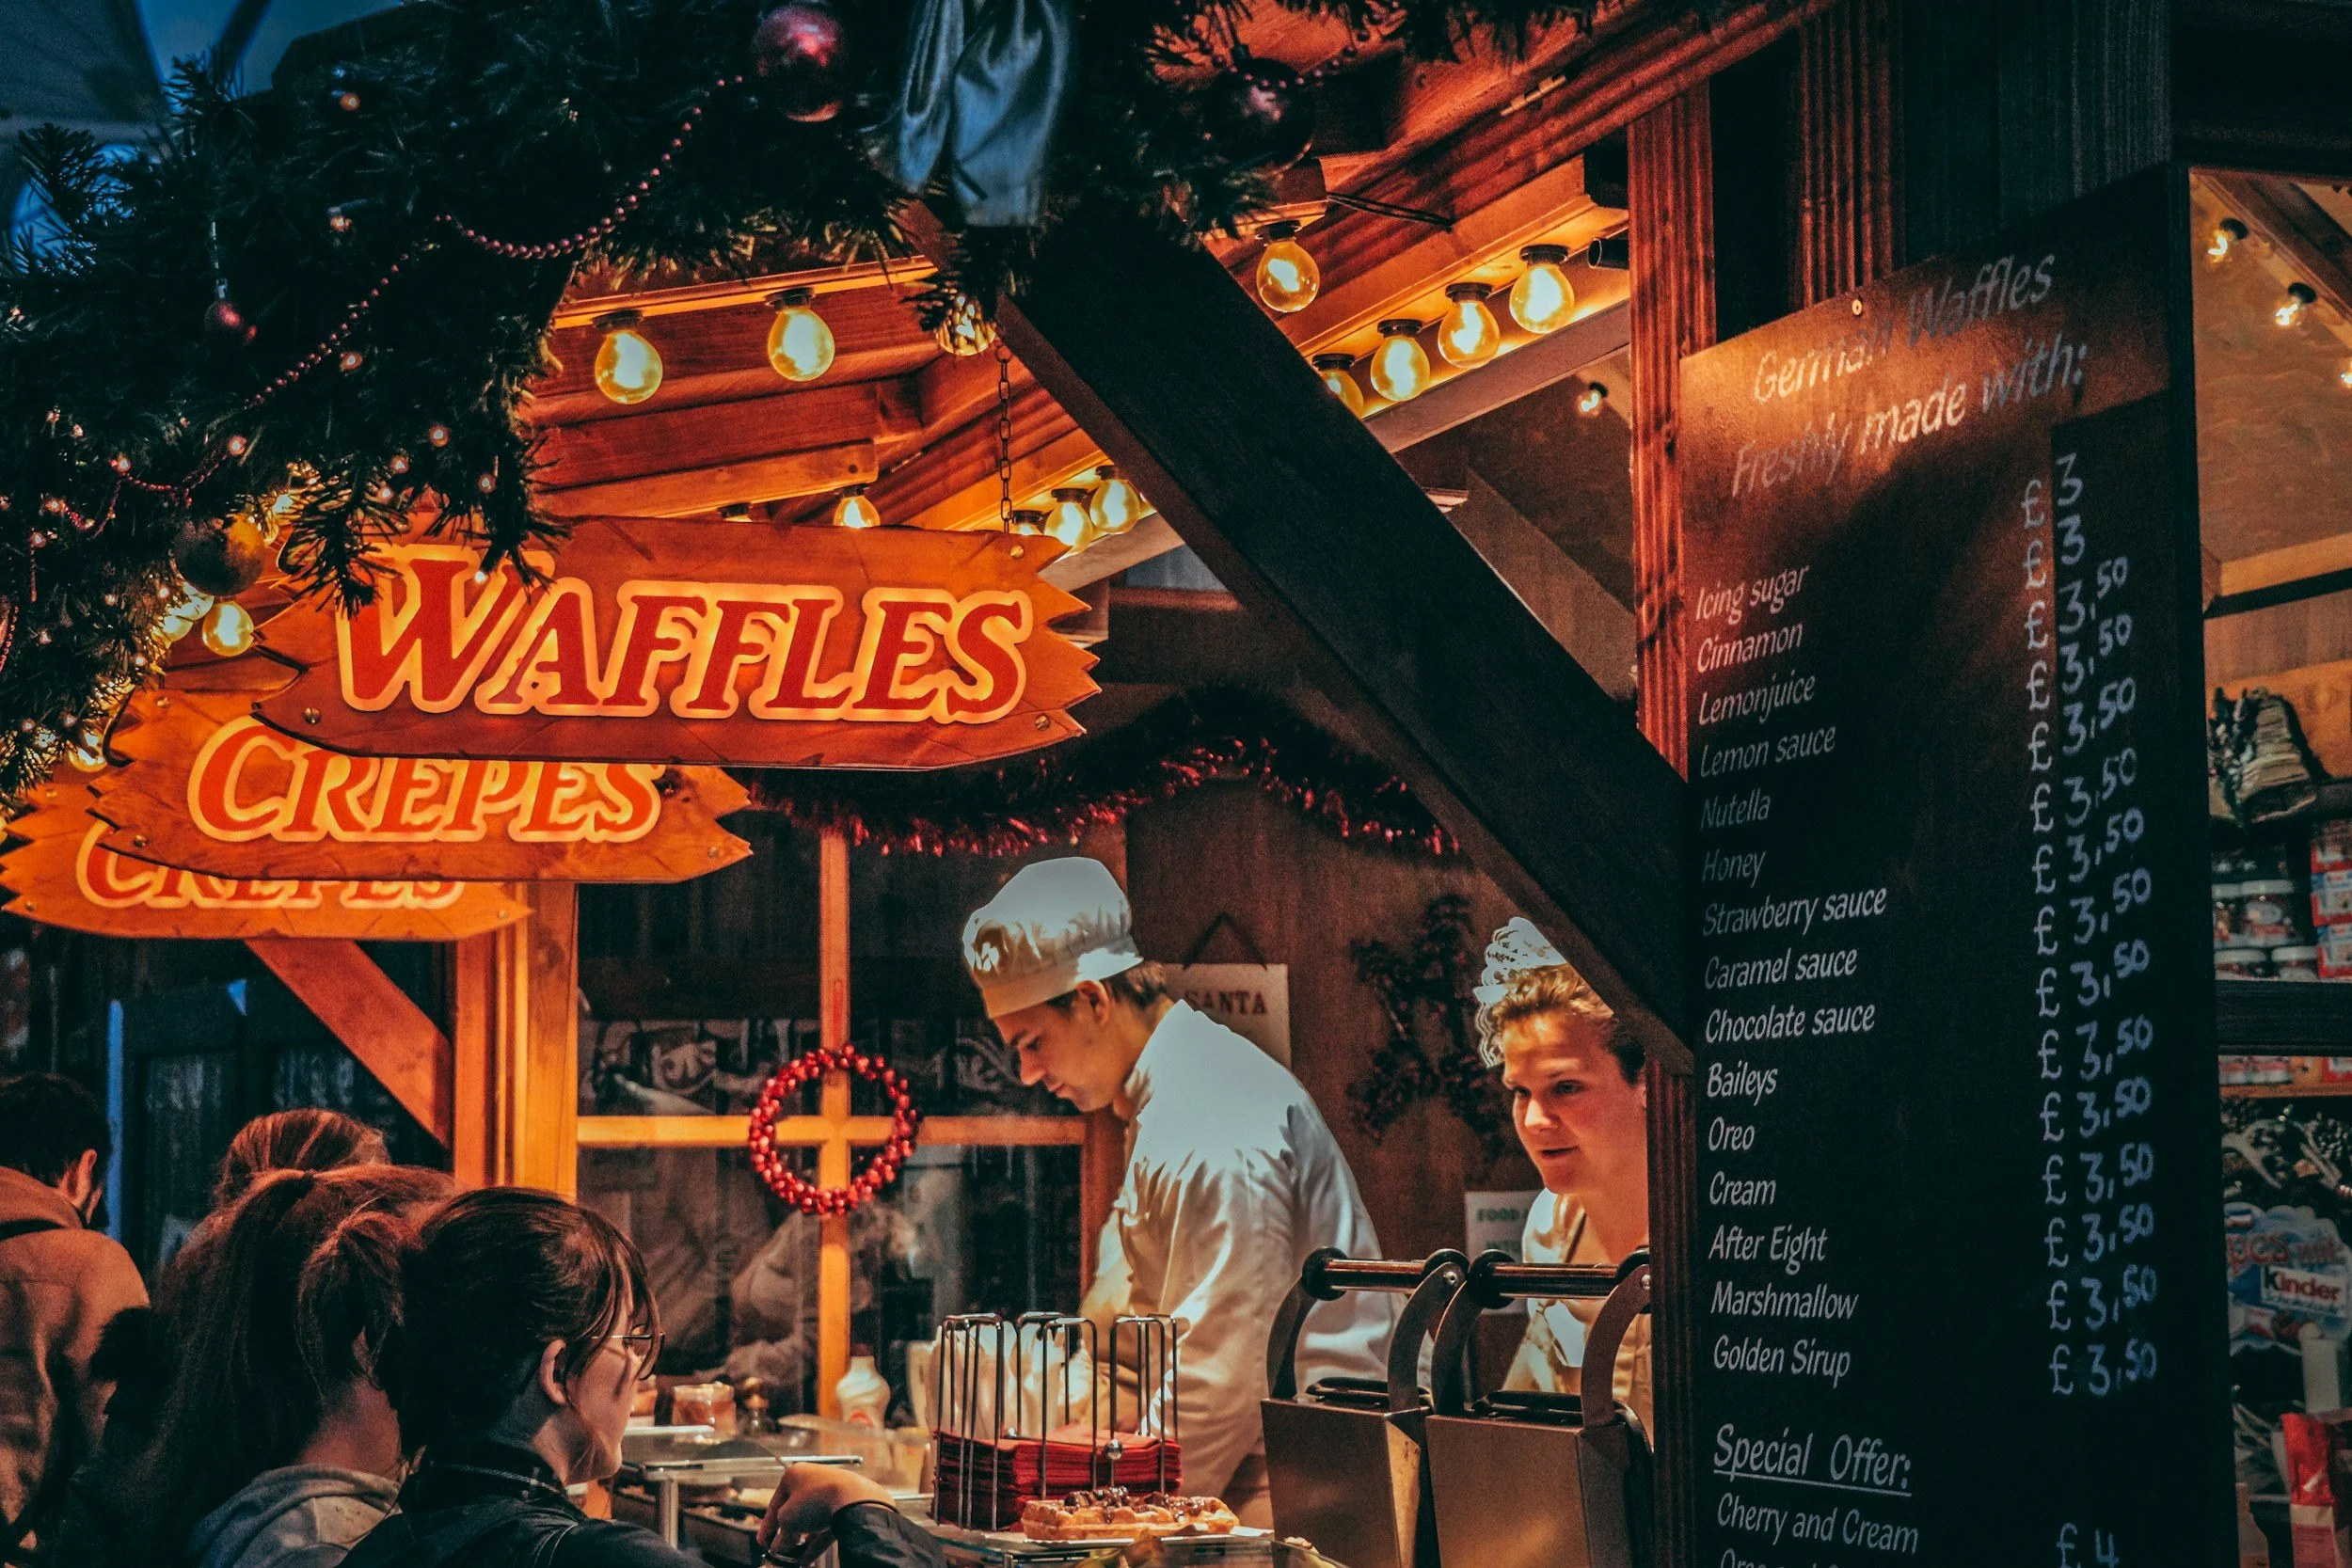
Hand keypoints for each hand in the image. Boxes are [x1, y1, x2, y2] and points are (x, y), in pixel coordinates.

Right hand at [757, 1463, 892, 1550]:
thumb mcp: (788, 1521)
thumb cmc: (816, 1501)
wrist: (854, 1499)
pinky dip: (816, 1542)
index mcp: (794, 1475)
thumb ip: (781, 1536)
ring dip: (802, 1541)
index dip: (767, 1527)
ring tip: (794, 1558)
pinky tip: (807, 1559)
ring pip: (812, 1520)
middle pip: (795, 1511)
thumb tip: (780, 1548)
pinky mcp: (845, 1505)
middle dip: (787, 1534)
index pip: (775, 1504)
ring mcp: (831, 1491)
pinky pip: (827, 1526)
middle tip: (780, 1551)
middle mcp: (813, 1480)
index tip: (763, 1543)